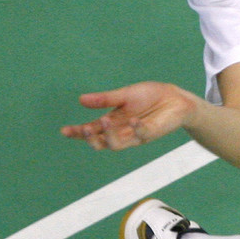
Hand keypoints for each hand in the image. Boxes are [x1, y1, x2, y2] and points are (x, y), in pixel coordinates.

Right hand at [60, 81, 197, 150]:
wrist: (175, 98)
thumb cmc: (149, 96)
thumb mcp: (125, 94)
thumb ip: (105, 99)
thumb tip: (81, 99)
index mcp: (112, 121)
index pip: (91, 130)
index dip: (77, 132)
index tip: (64, 131)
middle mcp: (121, 131)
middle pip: (101, 142)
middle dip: (90, 138)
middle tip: (84, 129)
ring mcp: (135, 135)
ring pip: (117, 144)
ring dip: (110, 135)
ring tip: (104, 120)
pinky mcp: (150, 133)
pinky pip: (141, 135)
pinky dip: (137, 129)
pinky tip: (133, 120)